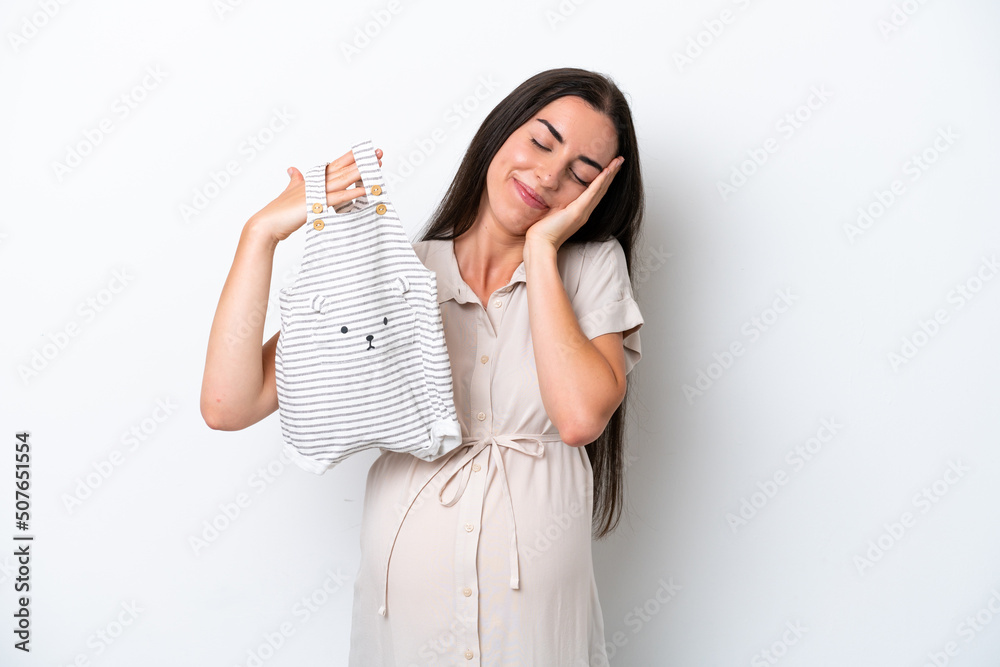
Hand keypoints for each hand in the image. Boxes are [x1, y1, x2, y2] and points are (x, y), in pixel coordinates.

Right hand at [247, 147, 382, 243]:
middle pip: (343, 168)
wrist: (267, 224)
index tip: (366, 152)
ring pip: (342, 179)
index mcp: (312, 179)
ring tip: (376, 165)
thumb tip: (293, 169)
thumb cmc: (279, 212)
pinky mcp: (315, 204)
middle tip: (379, 153)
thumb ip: (295, 180)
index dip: (351, 158)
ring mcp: (315, 192)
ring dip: (360, 172)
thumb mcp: (291, 191)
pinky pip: (337, 198)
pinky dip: (351, 193)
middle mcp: (315, 182)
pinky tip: (364, 190)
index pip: (336, 165)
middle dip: (361, 160)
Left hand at [523, 155, 623, 250]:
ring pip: (600, 189)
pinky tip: (607, 171)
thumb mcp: (552, 213)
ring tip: (619, 161)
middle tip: (620, 160)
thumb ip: (557, 204)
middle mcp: (584, 212)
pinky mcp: (577, 212)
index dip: (603, 179)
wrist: (540, 244)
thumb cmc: (542, 231)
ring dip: (610, 174)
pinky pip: (592, 194)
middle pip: (602, 189)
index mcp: (579, 212)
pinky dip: (600, 182)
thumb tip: (552, 193)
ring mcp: (582, 212)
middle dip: (611, 173)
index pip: (595, 192)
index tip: (610, 167)